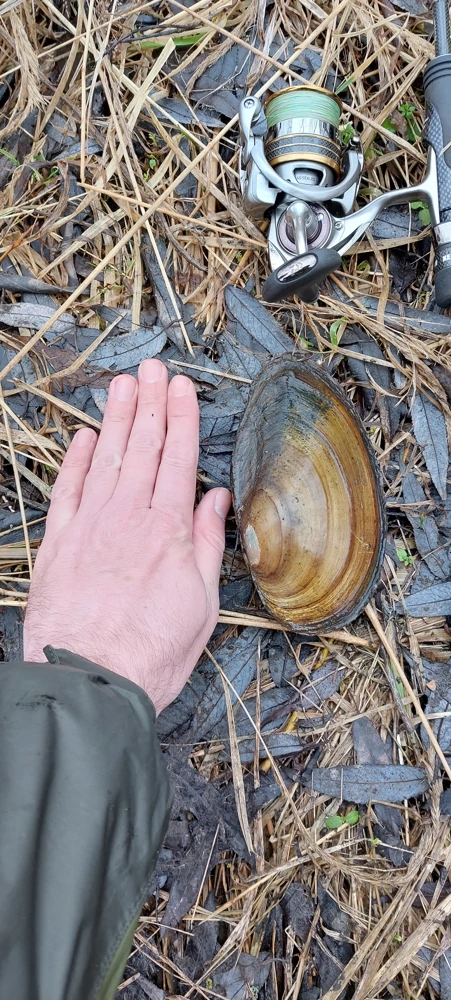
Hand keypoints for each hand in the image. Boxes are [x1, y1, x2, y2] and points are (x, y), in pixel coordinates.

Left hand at [24, 360, 230, 713]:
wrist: (91, 681)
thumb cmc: (153, 652)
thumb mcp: (202, 604)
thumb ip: (207, 545)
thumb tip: (216, 502)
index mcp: (169, 530)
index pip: (178, 459)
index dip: (181, 418)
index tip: (181, 387)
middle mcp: (129, 517)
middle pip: (143, 448)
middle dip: (150, 404)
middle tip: (152, 369)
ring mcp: (90, 526)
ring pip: (107, 458)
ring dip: (117, 419)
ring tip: (123, 385)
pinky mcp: (59, 543)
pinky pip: (68, 489)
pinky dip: (76, 460)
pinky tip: (84, 437)